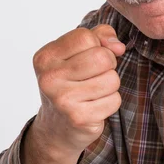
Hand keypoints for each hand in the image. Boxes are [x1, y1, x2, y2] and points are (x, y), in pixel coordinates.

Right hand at [29, 24, 125, 161]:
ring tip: (93, 92)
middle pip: (102, 57)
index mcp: (45, 57)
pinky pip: (114, 100)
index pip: (86, 37)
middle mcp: (49, 78)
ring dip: (110, 85)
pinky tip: (94, 106)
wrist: (57, 127)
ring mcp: (63, 100)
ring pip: (112, 79)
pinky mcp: (79, 118)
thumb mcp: (77, 52)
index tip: (88, 57)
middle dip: (108, 65)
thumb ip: (99, 36)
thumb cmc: (71, 81)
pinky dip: (110, 102)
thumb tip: (118, 46)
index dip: (97, 45)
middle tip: (95, 75)